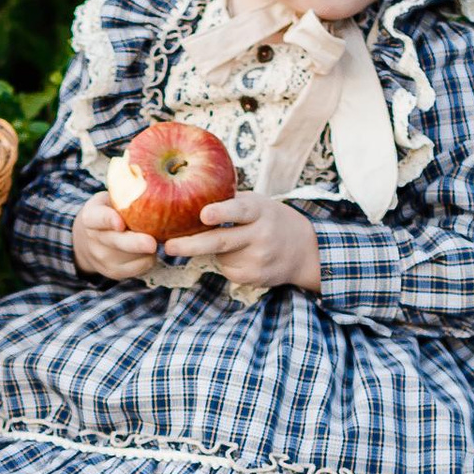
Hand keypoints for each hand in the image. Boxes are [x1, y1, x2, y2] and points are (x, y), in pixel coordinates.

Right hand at [71, 191, 163, 283]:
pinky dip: (149, 258)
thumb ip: (122, 194)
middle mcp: (94, 239)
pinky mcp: (114, 272)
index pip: (98, 218)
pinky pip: (139, 267)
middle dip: (135, 244)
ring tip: (153, 236)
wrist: (89, 241)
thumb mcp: (108, 199)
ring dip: (148, 249)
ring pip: (131, 257)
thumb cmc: (108, 212)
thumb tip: (149, 179)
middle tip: (152, 243)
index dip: (109, 220)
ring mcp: (102, 258)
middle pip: (116, 242)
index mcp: (91, 217)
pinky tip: (148, 250)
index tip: (120, 223)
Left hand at [170, 194, 321, 292]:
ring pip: (220, 257)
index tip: (204, 215)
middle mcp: (260, 234)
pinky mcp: (256, 277)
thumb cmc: (269, 219)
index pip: (239, 210)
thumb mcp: (256, 203)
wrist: (304, 249)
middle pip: (221, 241)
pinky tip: (243, 256)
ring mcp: (259, 258)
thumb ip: (229, 202)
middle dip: (191, 245)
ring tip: (237, 243)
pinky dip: (227, 263)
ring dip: (215, 251)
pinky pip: (227, 270)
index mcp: (259, 210)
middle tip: (169, 247)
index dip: (221, 212)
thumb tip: (187, 195)